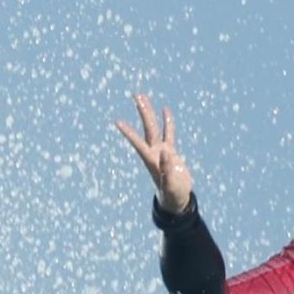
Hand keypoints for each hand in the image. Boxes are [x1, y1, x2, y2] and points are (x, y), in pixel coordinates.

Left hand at [114, 91, 194, 213]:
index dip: (128, 133)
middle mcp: (154, 152)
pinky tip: (165, 110)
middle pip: (147, 127)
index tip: (117, 121)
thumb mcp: (170, 183)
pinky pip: (168, 133)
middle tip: (137, 95)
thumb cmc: (172, 194)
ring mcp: (162, 150)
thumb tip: (166, 151)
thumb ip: (168, 168)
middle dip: (143, 111)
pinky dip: (167, 122)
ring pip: (154, 127)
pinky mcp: (171, 152)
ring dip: (149, 112)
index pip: (138, 142)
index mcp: (151, 159)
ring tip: (142, 97)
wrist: (176, 198)